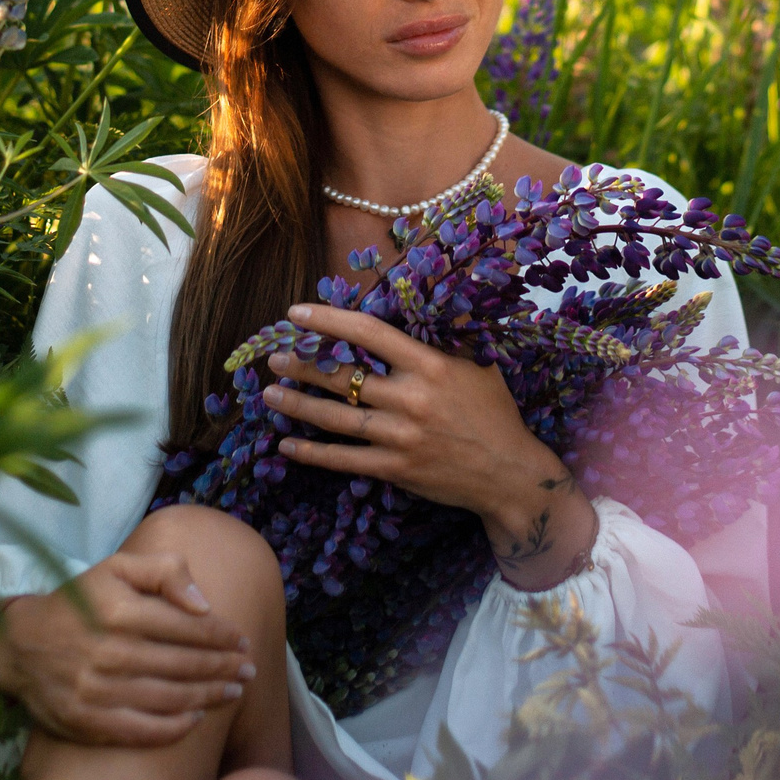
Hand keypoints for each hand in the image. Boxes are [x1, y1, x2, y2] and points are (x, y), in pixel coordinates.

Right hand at [0, 550, 256, 745]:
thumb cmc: (78, 602)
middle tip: (249, 670)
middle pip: (184, 664)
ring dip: (209, 697)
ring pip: (169, 698)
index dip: (222, 636)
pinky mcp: (87, 721)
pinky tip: (196, 720)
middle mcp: (110, 651)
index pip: (187, 626)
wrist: (19, 645)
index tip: (243, 641)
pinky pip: (141, 730)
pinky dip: (174, 728)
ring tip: (234, 692)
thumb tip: (203, 603)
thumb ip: (164, 571)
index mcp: (120, 610)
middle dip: (223, 667)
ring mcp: (98, 691)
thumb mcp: (116, 568)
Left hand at [265, 301, 599, 589]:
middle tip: (274, 356)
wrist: (509, 474)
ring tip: (269, 393)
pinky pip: (344, 459)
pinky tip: (287, 445)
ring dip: (297, 404)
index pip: (369, 333)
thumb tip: (414, 305)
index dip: (329, 320)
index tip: (297, 313)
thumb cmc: (494, 414)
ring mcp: (400, 437)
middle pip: (342, 377)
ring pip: (335, 418)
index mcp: (430, 366)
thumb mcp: (478, 366)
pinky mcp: (395, 468)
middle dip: (302, 365)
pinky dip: (312, 453)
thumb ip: (444, 340)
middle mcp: (410, 399)